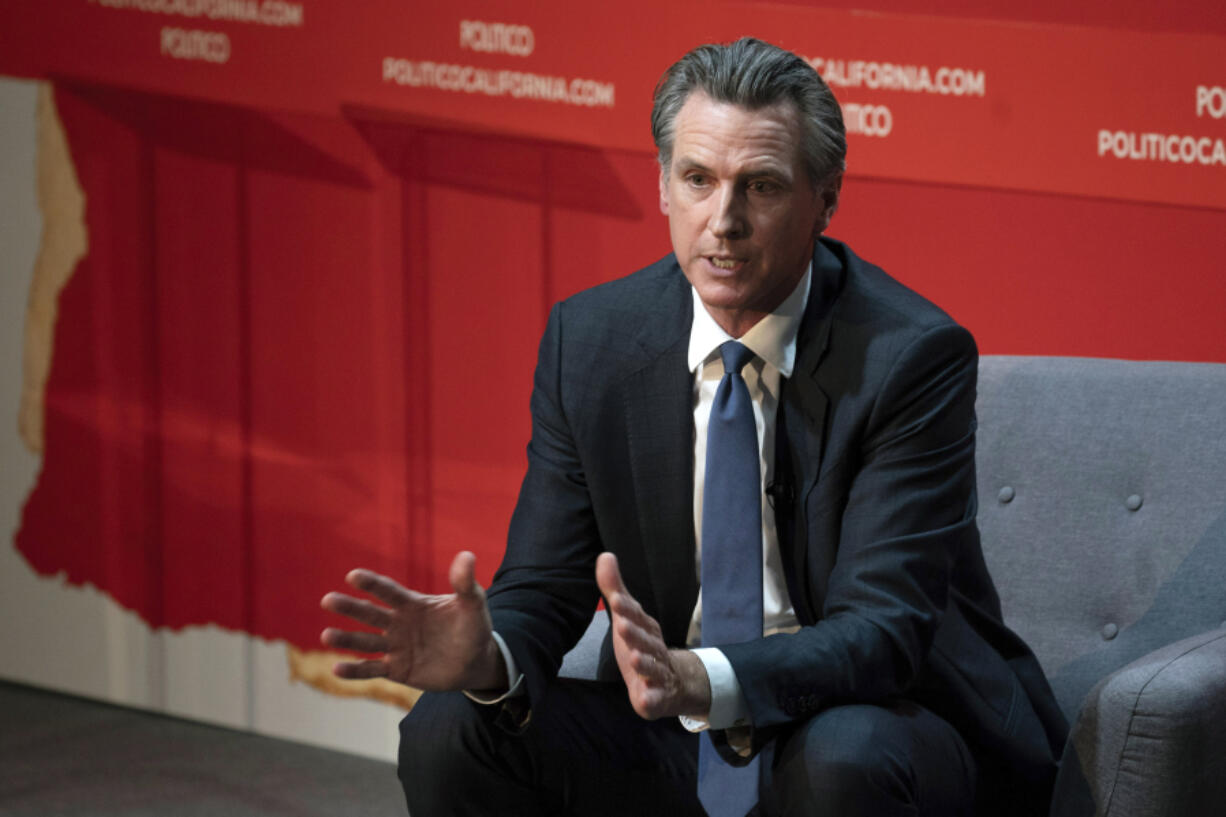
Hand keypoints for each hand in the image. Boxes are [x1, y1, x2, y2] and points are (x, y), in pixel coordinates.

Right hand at [320, 551, 505, 691]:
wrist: (476, 662)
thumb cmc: (473, 628)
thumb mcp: (473, 605)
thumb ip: (465, 583)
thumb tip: (467, 555)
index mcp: (412, 604)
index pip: (388, 591)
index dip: (371, 584)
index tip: (353, 576)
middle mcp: (399, 623)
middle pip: (370, 613)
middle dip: (350, 607)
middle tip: (328, 600)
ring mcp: (396, 647)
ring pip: (365, 642)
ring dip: (346, 638)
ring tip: (326, 635)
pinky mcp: (396, 670)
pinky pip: (372, 669)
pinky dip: (354, 670)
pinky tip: (336, 668)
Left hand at [595, 552, 710, 719]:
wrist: (674, 682)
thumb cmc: (643, 643)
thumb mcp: (628, 616)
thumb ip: (614, 588)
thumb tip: (605, 555)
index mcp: (646, 628)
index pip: (636, 616)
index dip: (627, 609)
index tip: (616, 600)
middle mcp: (654, 648)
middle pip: (646, 641)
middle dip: (635, 634)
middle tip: (622, 626)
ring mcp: (657, 674)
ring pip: (652, 668)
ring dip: (643, 664)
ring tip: (633, 659)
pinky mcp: (655, 698)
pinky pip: (655, 700)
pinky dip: (651, 699)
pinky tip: (644, 699)